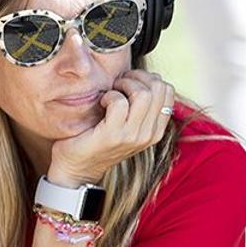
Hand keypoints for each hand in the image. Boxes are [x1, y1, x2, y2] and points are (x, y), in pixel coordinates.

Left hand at [48, 69, 174, 185]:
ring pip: (142, 94)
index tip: (130, 81)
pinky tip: (101, 104)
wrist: (78, 169)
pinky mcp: (113, 135)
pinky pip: (118, 102)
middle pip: (158, 88)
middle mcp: (149, 134)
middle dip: (137, 77)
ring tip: (111, 93)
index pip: (168, 91)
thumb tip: (145, 78)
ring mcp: (132, 136)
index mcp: (156, 130)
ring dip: (123, 85)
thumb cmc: (98, 141)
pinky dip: (109, 96)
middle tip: (119, 83)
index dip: (148, 78)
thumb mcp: (127, 126)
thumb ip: (140, 109)